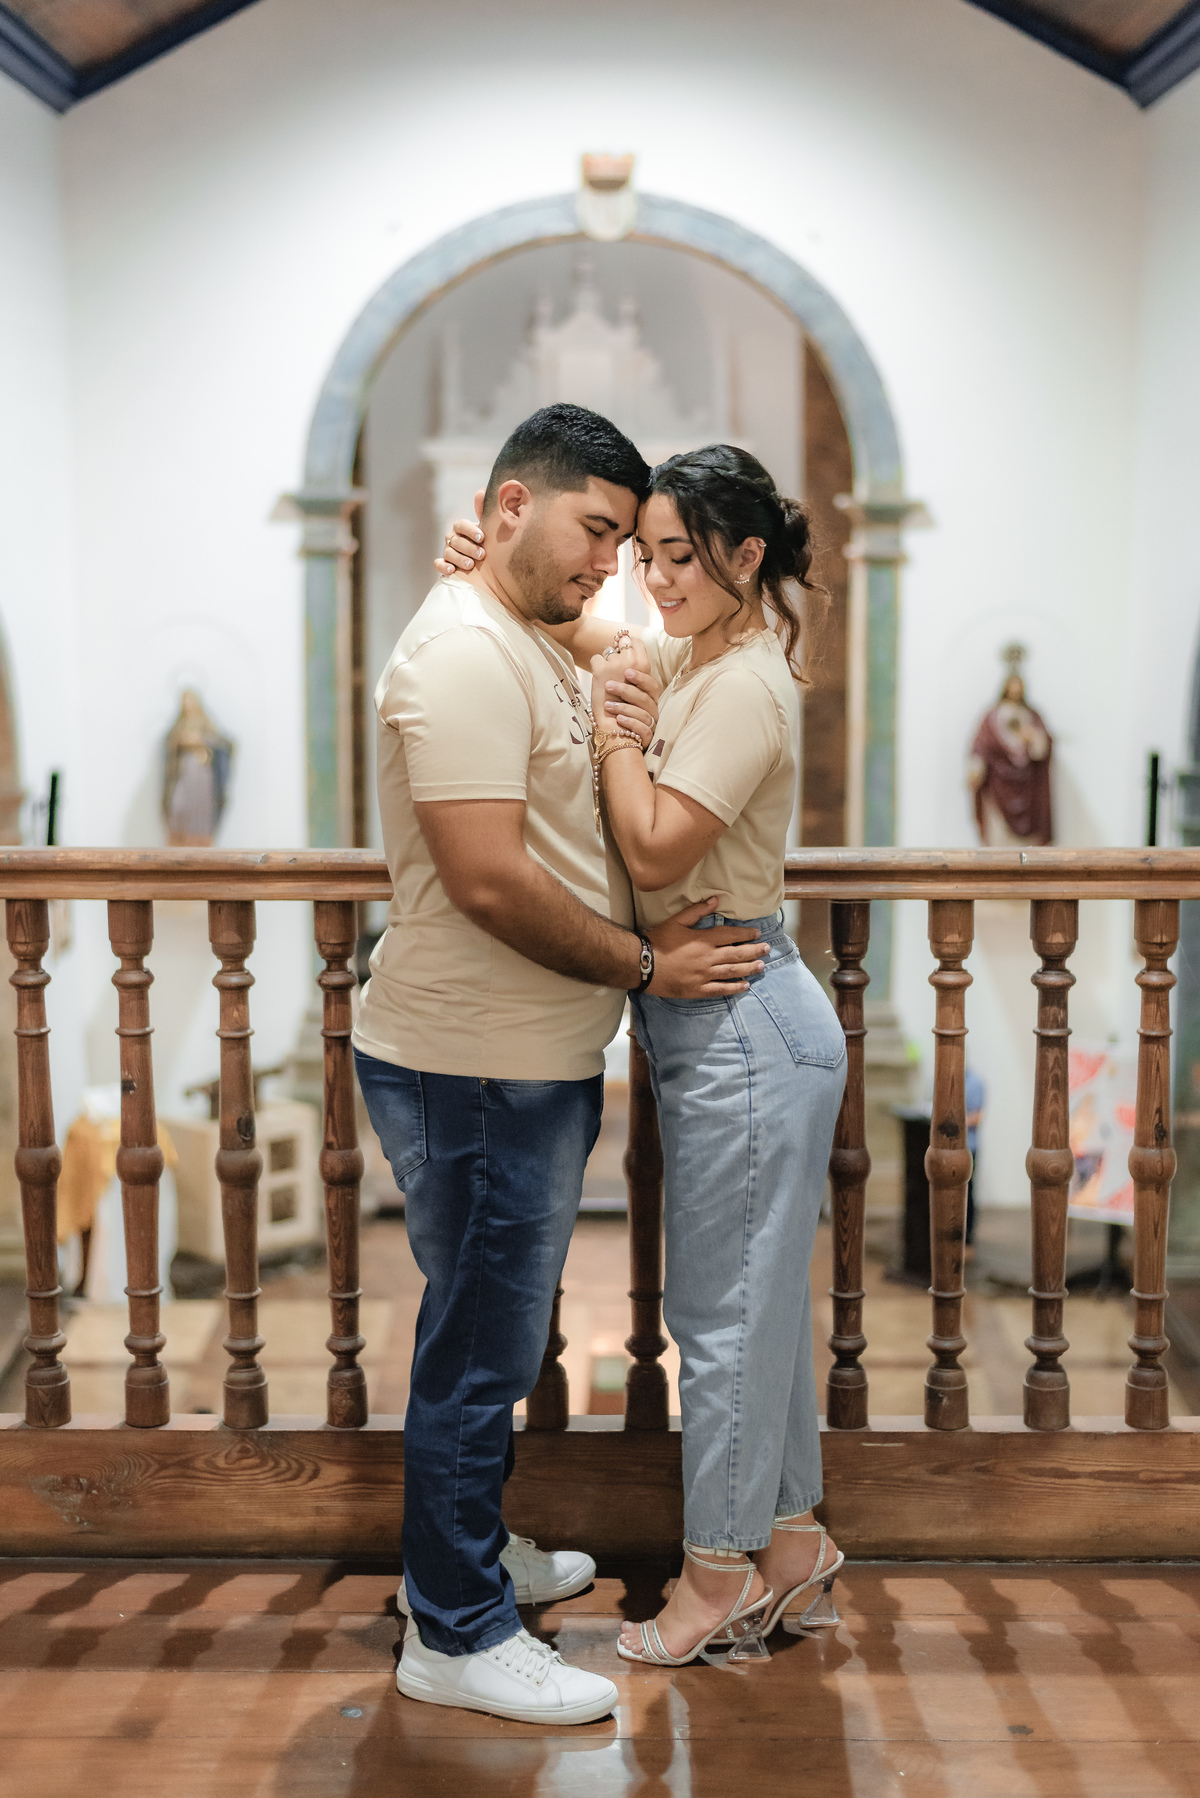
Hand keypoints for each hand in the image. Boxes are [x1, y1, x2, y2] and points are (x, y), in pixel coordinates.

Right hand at [435, 497, 486, 576]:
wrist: (489, 566)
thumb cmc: (487, 543)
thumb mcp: (488, 528)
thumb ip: (484, 512)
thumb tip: (482, 491)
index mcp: (462, 528)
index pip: (461, 525)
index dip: (470, 530)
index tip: (482, 537)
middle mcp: (453, 538)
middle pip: (455, 540)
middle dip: (468, 547)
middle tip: (481, 554)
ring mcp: (448, 551)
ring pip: (448, 552)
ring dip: (459, 558)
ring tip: (471, 565)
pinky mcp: (445, 565)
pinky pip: (438, 564)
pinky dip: (443, 566)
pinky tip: (451, 570)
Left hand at [601, 664, 660, 749]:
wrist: (615, 740)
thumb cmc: (613, 714)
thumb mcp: (616, 695)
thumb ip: (617, 678)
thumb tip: (603, 657)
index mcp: (647, 696)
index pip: (650, 682)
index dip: (641, 676)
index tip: (626, 671)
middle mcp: (651, 709)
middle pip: (646, 697)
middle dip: (628, 690)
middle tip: (608, 686)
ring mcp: (650, 723)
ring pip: (643, 713)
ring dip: (624, 707)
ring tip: (607, 705)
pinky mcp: (647, 737)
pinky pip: (644, 730)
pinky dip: (630, 723)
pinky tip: (618, 720)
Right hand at [645, 898, 763, 997]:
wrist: (643, 965)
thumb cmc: (658, 941)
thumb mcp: (676, 921)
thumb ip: (697, 911)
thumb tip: (716, 900)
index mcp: (703, 940)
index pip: (730, 935)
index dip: (745, 934)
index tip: (757, 933)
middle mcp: (708, 958)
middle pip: (737, 953)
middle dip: (754, 951)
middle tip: (767, 949)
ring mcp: (704, 975)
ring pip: (732, 971)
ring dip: (749, 968)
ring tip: (762, 966)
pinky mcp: (698, 989)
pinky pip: (720, 989)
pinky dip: (734, 987)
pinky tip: (745, 986)